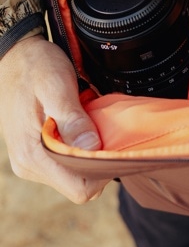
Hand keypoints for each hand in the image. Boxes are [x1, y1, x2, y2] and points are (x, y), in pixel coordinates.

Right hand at [0, 35, 108, 202]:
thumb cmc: (36, 68)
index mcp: (33, 155)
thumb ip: (73, 120)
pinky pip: (68, 161)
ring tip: (94, 126)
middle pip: (80, 184)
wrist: (16, 57)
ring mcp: (32, 161)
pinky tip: (85, 127)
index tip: (113, 147)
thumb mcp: (57, 88)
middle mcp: (30, 165)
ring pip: (76, 174)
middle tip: (108, 133)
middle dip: (99, 163)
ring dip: (91, 154)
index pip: (79, 189)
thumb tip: (91, 148)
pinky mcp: (37, 153)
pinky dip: (82, 148)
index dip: (102, 173)